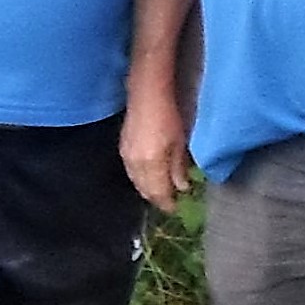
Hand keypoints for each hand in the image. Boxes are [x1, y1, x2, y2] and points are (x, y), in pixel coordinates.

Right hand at [119, 78, 192, 212]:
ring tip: (160, 191)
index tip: (175, 208)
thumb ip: (179, 168)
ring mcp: (126, 157)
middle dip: (156, 198)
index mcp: (151, 164)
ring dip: (148, 189)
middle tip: (169, 201)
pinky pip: (131, 172)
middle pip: (145, 190)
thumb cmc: (167, 117)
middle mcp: (135, 165)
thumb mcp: (179, 143)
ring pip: (136, 182)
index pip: (158, 193)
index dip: (166, 203)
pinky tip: (148, 176)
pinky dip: (141, 179)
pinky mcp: (123, 149)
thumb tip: (182, 186)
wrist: (146, 96)